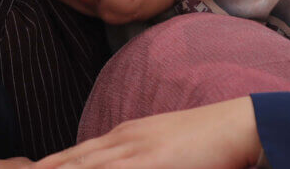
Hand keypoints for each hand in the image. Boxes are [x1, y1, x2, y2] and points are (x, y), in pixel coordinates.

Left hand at [34, 97, 263, 168]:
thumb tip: (136, 164)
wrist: (240, 124)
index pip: (76, 156)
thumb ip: (142, 161)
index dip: (50, 167)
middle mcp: (123, 140)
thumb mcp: (165, 150)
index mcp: (125, 137)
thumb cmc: (209, 144)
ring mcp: (134, 150)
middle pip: (71, 161)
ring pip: (83, 167)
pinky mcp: (149, 161)